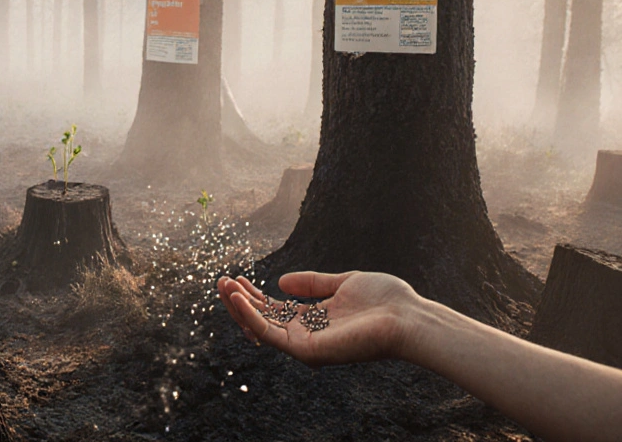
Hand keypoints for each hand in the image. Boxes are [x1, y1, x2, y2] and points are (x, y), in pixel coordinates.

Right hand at [217, 270, 420, 366]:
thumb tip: (281, 281)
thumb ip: (313, 283)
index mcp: (314, 321)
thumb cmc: (386, 301)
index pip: (273, 311)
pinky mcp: (307, 350)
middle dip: (238, 302)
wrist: (408, 317)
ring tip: (223, 285)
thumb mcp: (344, 283)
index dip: (252, 296)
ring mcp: (306, 345)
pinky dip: (251, 317)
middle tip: (220, 280)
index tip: (236, 278)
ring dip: (238, 308)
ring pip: (260, 328)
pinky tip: (238, 299)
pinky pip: (270, 334)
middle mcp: (307, 335)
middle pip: (262, 320)